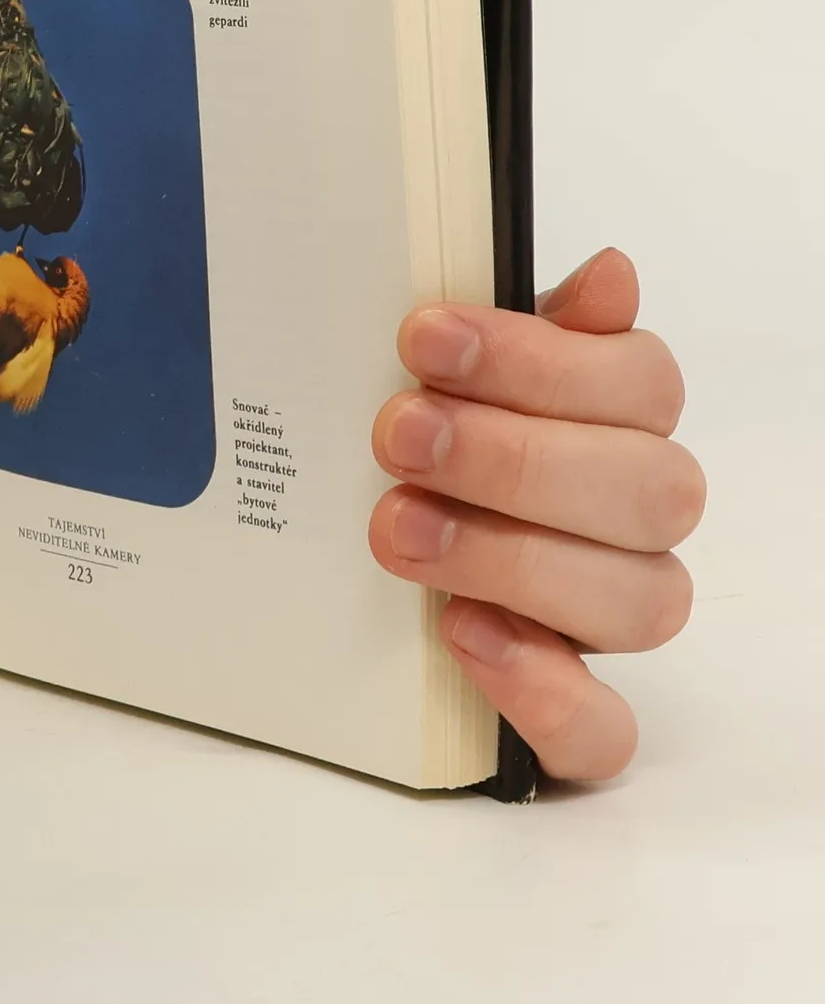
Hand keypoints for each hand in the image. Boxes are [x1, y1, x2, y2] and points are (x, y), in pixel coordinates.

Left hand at [367, 249, 700, 780]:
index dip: (539, 358)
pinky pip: (604, 730)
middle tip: (400, 435)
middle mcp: (630, 520)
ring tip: (399, 527)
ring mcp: (606, 616)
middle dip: (512, 457)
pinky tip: (463, 634)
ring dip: (513, 559)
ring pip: (638, 601)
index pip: (640, 382)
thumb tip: (610, 274)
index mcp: (617, 422)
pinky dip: (541, 690)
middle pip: (647, 491)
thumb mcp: (452, 369)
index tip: (424, 337)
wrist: (357, 551)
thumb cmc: (427, 440)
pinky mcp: (572, 711)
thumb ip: (527, 323)